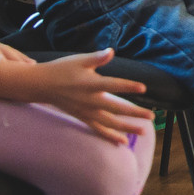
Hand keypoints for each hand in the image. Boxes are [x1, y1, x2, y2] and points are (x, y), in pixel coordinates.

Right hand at [0, 50, 153, 143]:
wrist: (41, 85)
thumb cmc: (62, 69)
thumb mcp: (79, 60)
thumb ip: (97, 58)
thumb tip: (111, 51)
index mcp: (90, 84)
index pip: (113, 85)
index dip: (128, 86)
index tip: (143, 88)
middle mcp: (89, 100)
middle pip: (115, 109)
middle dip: (134, 113)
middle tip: (152, 116)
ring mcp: (86, 111)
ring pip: (109, 123)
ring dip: (127, 128)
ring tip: (144, 130)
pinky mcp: (82, 117)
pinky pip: (98, 129)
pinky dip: (110, 136)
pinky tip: (123, 142)